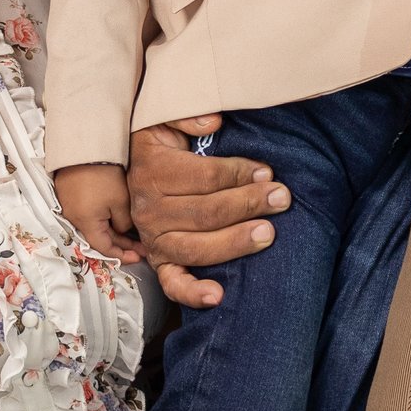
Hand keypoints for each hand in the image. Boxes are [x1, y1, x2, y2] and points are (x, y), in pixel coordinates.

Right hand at [55, 163, 141, 261]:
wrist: (86, 147)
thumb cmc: (104, 174)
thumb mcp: (122, 202)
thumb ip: (124, 224)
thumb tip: (122, 230)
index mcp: (85, 222)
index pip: (103, 248)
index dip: (122, 255)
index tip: (138, 256)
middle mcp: (73, 217)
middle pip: (98, 238)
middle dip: (120, 244)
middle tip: (140, 248)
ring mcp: (70, 206)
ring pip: (94, 226)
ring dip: (112, 231)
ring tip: (132, 232)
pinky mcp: (70, 194)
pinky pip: (88, 214)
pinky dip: (102, 218)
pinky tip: (117, 217)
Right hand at [125, 114, 290, 308]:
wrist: (128, 168)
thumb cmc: (160, 142)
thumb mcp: (163, 116)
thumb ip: (185, 114)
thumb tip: (213, 123)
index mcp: (153, 171)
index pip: (205, 178)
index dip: (240, 174)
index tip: (267, 172)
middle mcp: (149, 209)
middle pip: (206, 212)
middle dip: (249, 204)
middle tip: (281, 197)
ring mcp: (153, 239)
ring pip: (197, 248)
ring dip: (235, 242)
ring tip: (268, 233)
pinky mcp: (159, 261)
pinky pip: (172, 283)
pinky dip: (192, 293)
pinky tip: (218, 296)